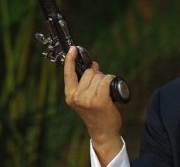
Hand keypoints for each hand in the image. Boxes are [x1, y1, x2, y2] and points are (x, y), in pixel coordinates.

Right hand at [64, 46, 122, 164]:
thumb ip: (87, 82)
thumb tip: (94, 65)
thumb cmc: (97, 113)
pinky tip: (112, 91)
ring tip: (106, 93)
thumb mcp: (87, 98)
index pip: (68, 74)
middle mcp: (76, 97)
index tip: (73, 48)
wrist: (104, 131)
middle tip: (101, 89)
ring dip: (105, 80)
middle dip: (97, 75)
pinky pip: (107, 80)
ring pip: (99, 76)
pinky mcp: (99, 100)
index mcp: (70, 95)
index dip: (70, 60)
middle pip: (89, 72)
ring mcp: (87, 99)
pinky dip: (111, 80)